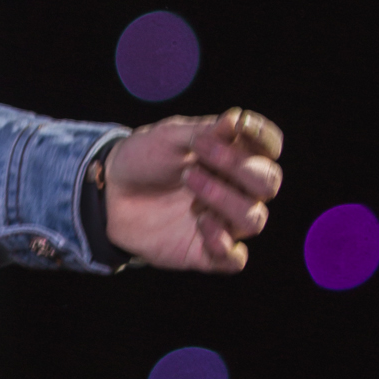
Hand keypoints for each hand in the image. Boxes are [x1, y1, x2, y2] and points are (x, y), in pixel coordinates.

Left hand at [102, 108, 282, 273]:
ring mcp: (225, 222)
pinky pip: (234, 258)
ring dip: (223, 199)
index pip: (268, 147)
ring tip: (188, 182)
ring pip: (253, 219)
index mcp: (233, 155)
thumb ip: (204, 130)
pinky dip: (223, 242)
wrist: (109, 191)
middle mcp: (236, 190)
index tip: (241, 125)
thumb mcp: (168, 137)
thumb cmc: (144, 158)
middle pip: (268, 183)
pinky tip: (200, 222)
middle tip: (198, 158)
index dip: (263, 137)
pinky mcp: (208, 252)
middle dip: (239, 168)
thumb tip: (236, 119)